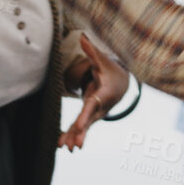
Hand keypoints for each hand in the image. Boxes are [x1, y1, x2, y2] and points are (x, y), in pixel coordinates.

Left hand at [58, 33, 129, 150]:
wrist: (121, 83)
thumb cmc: (110, 69)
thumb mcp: (102, 60)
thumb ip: (92, 52)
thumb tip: (82, 37)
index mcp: (104, 93)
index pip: (93, 105)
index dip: (86, 115)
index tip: (81, 126)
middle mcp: (101, 106)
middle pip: (89, 120)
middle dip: (82, 132)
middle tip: (75, 146)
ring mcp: (96, 113)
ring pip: (85, 126)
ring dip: (75, 137)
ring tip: (65, 148)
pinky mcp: (91, 116)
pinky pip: (82, 126)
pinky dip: (73, 134)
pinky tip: (62, 144)